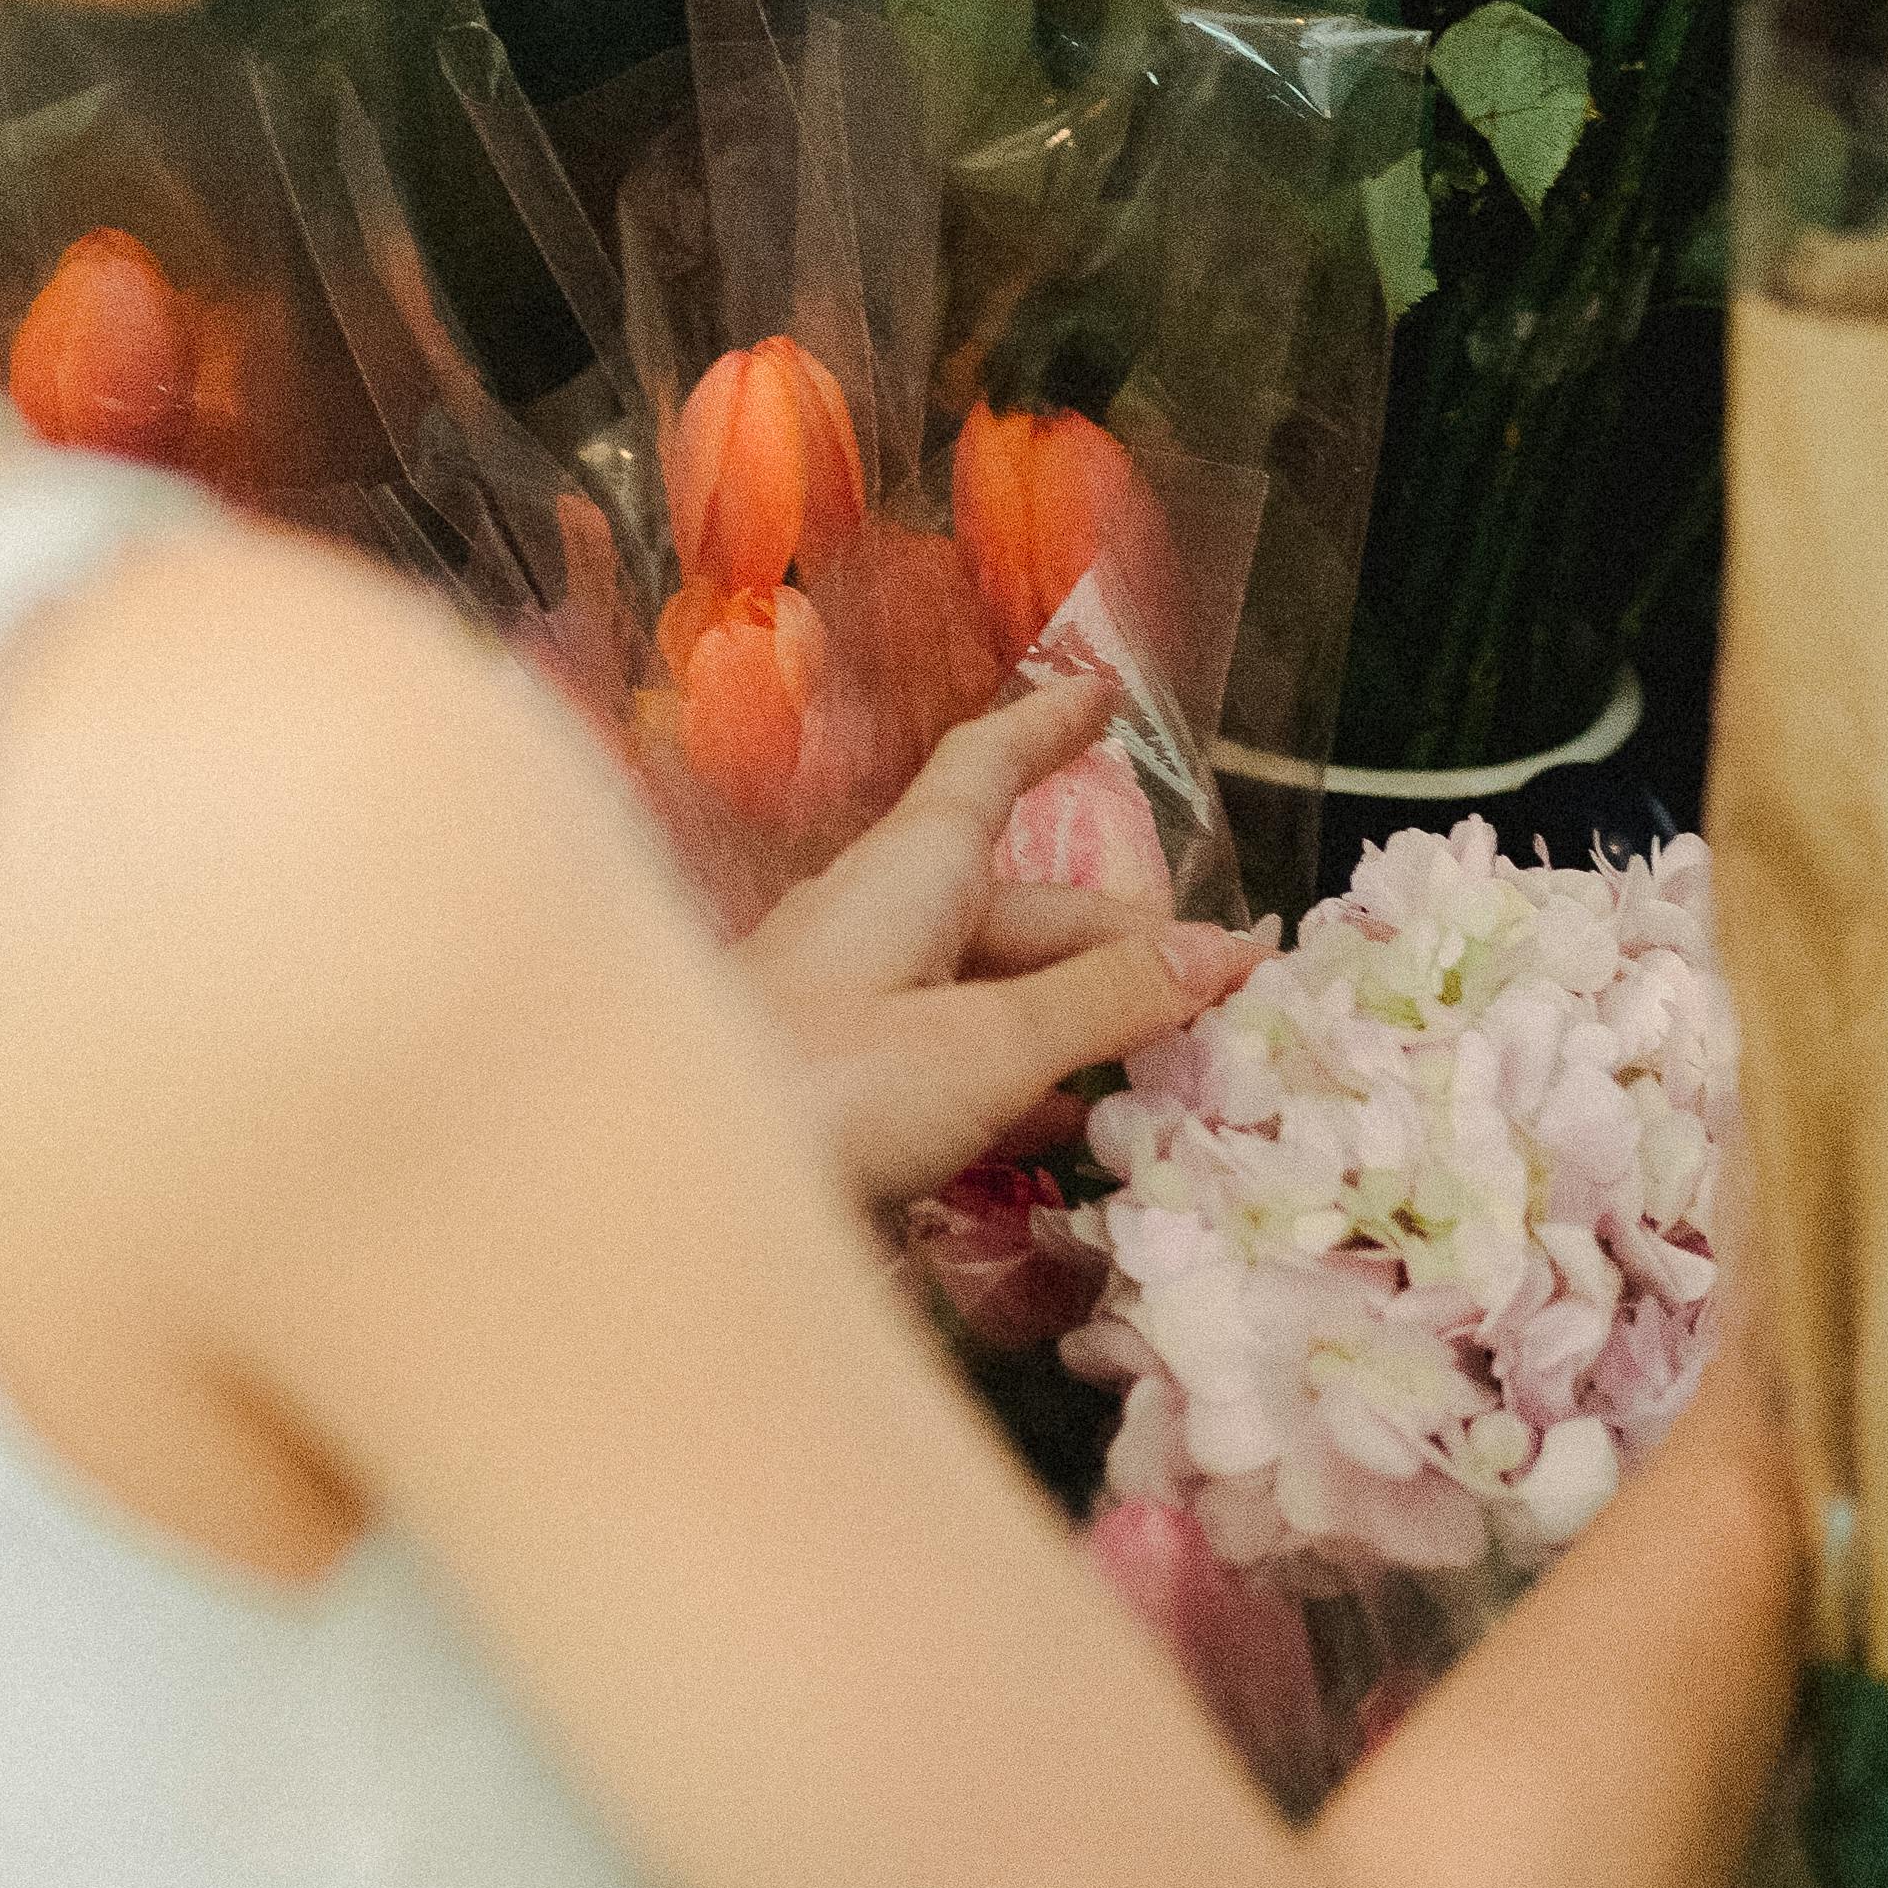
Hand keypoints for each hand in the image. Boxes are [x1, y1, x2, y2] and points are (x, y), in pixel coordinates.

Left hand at [737, 674, 1266, 1207]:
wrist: (669, 1194)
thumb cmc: (822, 1089)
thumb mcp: (985, 1043)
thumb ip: (1102, 999)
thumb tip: (1218, 950)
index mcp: (908, 873)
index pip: (986, 767)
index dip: (1048, 728)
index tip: (1106, 693)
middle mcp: (877, 924)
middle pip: (1015, 905)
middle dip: (1116, 938)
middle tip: (1219, 988)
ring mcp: (848, 1009)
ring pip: (984, 989)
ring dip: (1075, 1016)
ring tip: (1169, 1059)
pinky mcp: (835, 1090)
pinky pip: (945, 1063)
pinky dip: (1017, 1081)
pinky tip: (1067, 1126)